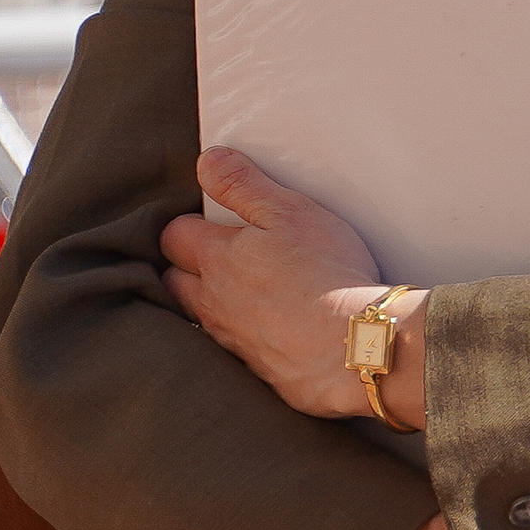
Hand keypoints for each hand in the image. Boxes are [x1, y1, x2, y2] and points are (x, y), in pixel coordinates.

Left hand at [162, 150, 414, 424]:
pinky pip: (233, 347)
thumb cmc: (326, 274)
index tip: (208, 219)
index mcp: (215, 258)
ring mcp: (230, 338)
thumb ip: (245, 186)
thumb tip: (207, 161)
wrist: (355, 347)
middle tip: (215, 254)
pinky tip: (268, 328)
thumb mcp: (290, 212)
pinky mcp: (255, 368)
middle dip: (186, 265)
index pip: (174, 235)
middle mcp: (212, 301)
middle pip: (175, 280)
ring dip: (211, 302)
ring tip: (241, 292)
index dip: (188, 224)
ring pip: (201, 316)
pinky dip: (243, 334)